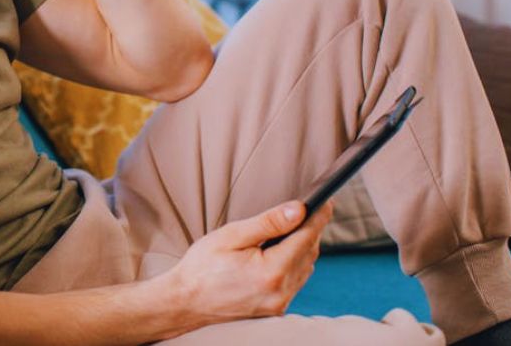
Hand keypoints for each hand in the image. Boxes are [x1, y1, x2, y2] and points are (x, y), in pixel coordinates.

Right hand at [147, 200, 333, 336]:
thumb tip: (298, 210)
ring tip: (293, 228)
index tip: (326, 201)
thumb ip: (268, 223)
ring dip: (304, 247)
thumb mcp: (231, 236)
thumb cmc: (201, 268)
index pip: (306, 238)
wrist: (183, 302)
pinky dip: (294, 264)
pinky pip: (295, 282)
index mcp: (270, 272)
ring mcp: (279, 304)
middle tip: (307, 209)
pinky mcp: (275, 309)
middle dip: (310, 230)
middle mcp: (280, 292)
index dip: (318, 217)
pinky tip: (282, 252)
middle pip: (310, 253)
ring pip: (305, 268)